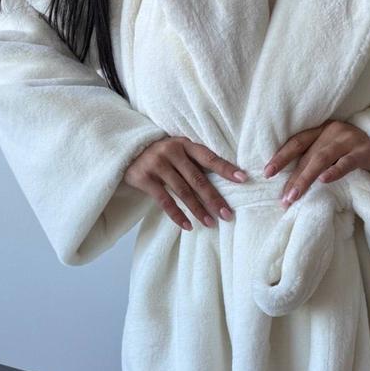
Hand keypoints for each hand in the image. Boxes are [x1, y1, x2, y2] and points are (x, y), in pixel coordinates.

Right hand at [123, 136, 247, 229]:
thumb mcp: (178, 151)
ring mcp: (156, 164)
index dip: (226, 169)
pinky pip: (164, 200)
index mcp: (184, 144)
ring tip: (210, 223)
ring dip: (198, 210)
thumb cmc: (161, 155)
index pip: (209, 157)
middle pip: (197, 178)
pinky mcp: (144, 178)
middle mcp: (171, 152)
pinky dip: (177, 215)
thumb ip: (195, 162)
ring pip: (182, 191)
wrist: (127, 152)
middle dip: (214, 198)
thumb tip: (226, 181)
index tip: (243, 179)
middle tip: (227, 214)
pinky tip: (188, 226)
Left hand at [263, 120, 369, 207]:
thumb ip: (314, 158)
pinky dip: (335, 171)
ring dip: (306, 178)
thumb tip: (289, 184)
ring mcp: (350, 139)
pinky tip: (324, 180)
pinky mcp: (365, 151)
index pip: (297, 142)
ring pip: (323, 158)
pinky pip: (348, 162)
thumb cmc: (353, 152)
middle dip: (293, 177)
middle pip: (308, 155)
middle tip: (283, 198)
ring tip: (295, 196)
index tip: (267, 173)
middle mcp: (333, 131)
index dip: (281, 157)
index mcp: (321, 130)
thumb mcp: (332, 150)